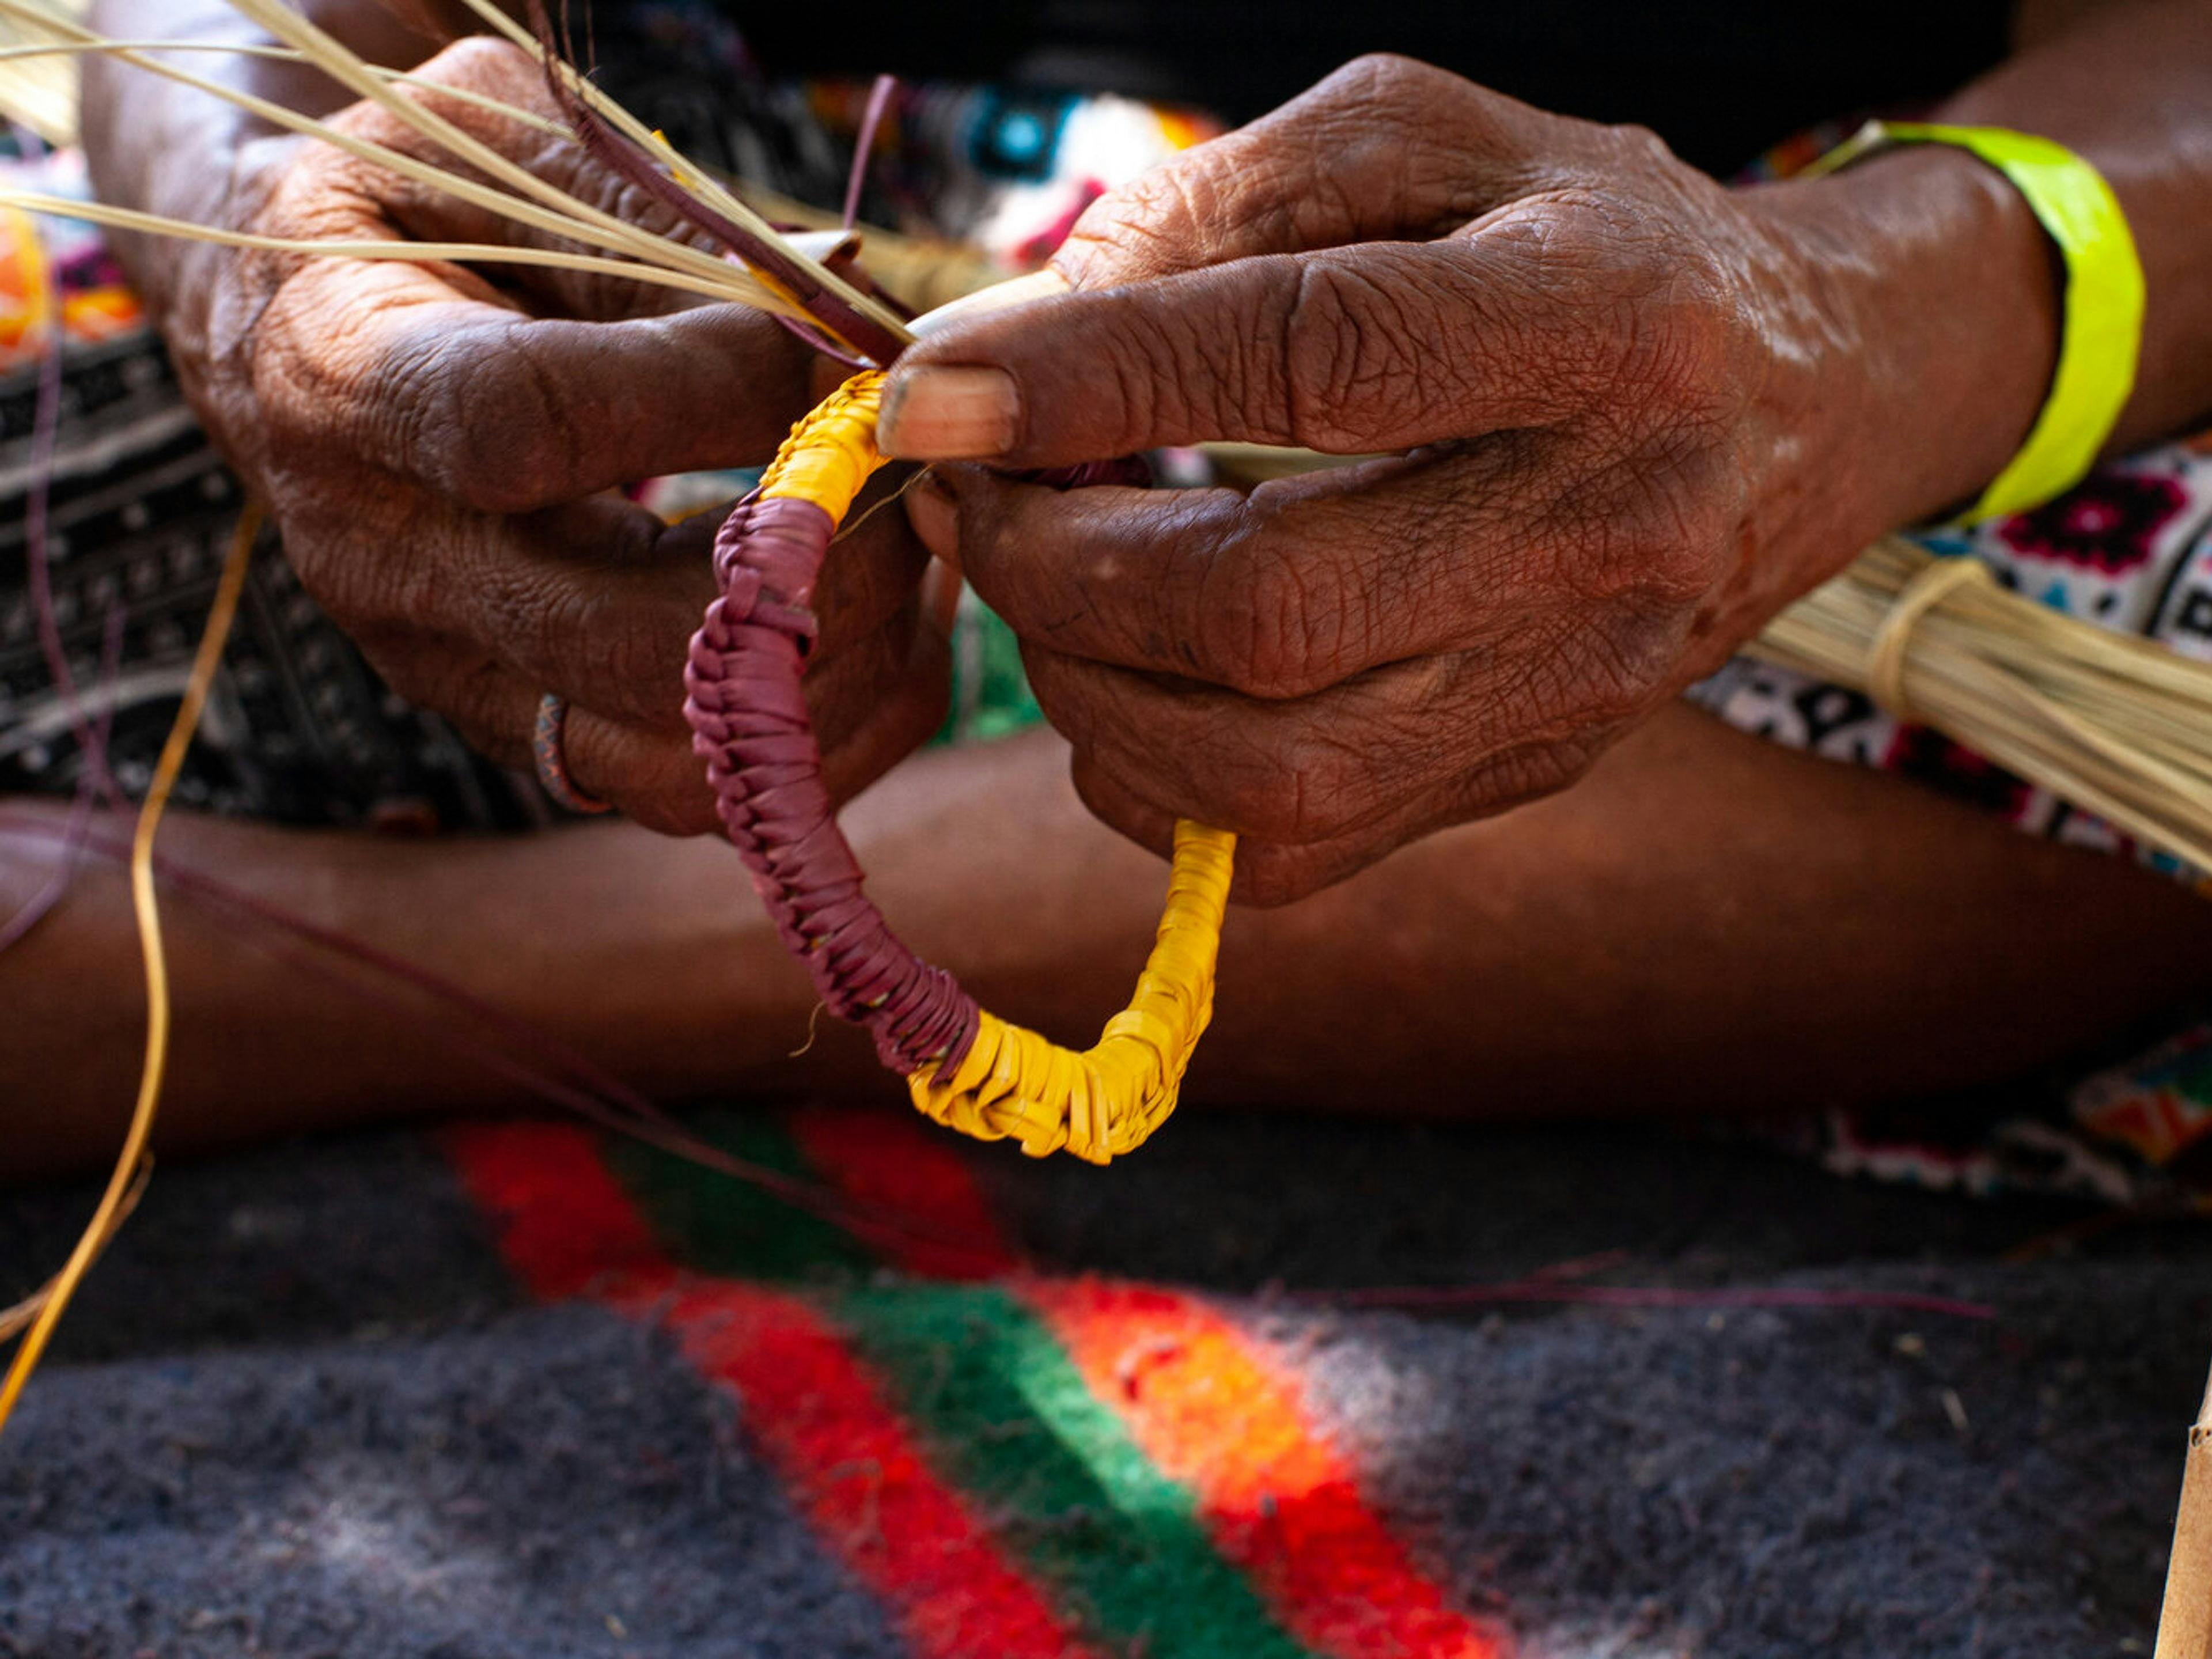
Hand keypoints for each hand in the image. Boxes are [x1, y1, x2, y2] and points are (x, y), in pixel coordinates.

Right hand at [150, 37, 943, 829]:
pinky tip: (875, 606)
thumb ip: (662, 231)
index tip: (824, 344)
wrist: (287, 328)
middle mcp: (390, 567)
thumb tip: (843, 300)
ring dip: (843, 662)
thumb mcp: (497, 142)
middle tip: (903, 466)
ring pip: (686, 766)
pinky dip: (833, 717)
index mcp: (347, 378)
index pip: (524, 431)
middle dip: (823, 566)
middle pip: (637, 652)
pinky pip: (709, 794)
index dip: (707, 393)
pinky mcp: (528, 738)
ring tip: (901, 535)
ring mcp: (458, 678)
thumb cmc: (411, 208)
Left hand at [880, 55, 2054, 900]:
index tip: (934, 391)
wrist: (1803, 394)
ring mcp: (1574, 680)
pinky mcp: (1531, 771)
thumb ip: (1227, 195)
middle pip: (1268, 612)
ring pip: (1267, 770)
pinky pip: (1291, 849)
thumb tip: (1032, 332)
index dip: (1094, 383)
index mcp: (1598, 318)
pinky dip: (1151, 784)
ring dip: (1084, 688)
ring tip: (1041, 587)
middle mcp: (1605, 522)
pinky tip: (1127, 682)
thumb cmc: (1588, 240)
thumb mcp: (1431, 138)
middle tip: (979, 503)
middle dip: (1055, 567)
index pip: (1314, 362)